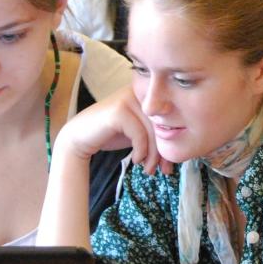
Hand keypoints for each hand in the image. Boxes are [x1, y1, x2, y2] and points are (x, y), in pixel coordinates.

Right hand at [57, 86, 172, 173]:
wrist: (81, 137)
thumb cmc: (112, 135)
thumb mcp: (140, 133)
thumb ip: (157, 134)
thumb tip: (181, 150)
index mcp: (147, 94)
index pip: (169, 119)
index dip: (171, 143)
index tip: (169, 165)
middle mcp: (139, 92)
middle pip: (163, 125)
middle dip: (164, 152)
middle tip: (164, 171)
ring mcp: (128, 99)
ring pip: (153, 130)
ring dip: (153, 155)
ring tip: (148, 170)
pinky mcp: (119, 111)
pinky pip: (139, 134)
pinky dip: (140, 151)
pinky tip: (135, 160)